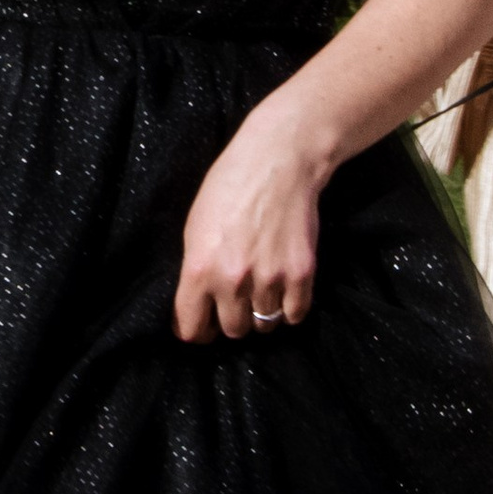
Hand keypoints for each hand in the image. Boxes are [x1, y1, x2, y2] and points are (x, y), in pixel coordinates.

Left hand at [175, 101, 327, 344]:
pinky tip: (283, 291)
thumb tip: (196, 305)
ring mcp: (270, 279)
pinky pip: (294, 315)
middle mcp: (233, 280)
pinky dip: (289, 308)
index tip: (201, 325)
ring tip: (260, 291)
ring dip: (261, 313)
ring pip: (264, 325)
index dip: (195, 330)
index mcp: (199, 269)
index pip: (190, 328)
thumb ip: (195, 271)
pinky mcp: (302, 274)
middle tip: (235, 302)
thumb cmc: (229, 187)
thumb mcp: (194, 228)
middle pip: (231, 330)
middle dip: (230, 320)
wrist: (278, 162)